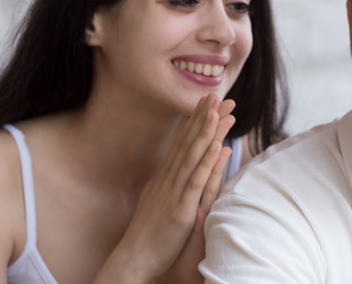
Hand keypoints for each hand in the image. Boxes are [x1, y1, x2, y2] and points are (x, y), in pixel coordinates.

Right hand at [95, 94, 235, 283]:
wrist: (134, 258)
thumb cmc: (150, 232)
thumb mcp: (164, 200)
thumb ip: (179, 182)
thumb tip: (187, 168)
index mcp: (166, 176)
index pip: (183, 142)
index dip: (196, 120)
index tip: (208, 101)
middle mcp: (169, 179)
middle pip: (189, 142)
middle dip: (204, 118)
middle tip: (217, 94)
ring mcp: (174, 192)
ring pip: (192, 156)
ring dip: (205, 132)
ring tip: (217, 110)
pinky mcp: (180, 209)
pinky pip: (195, 182)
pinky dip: (206, 163)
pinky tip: (217, 147)